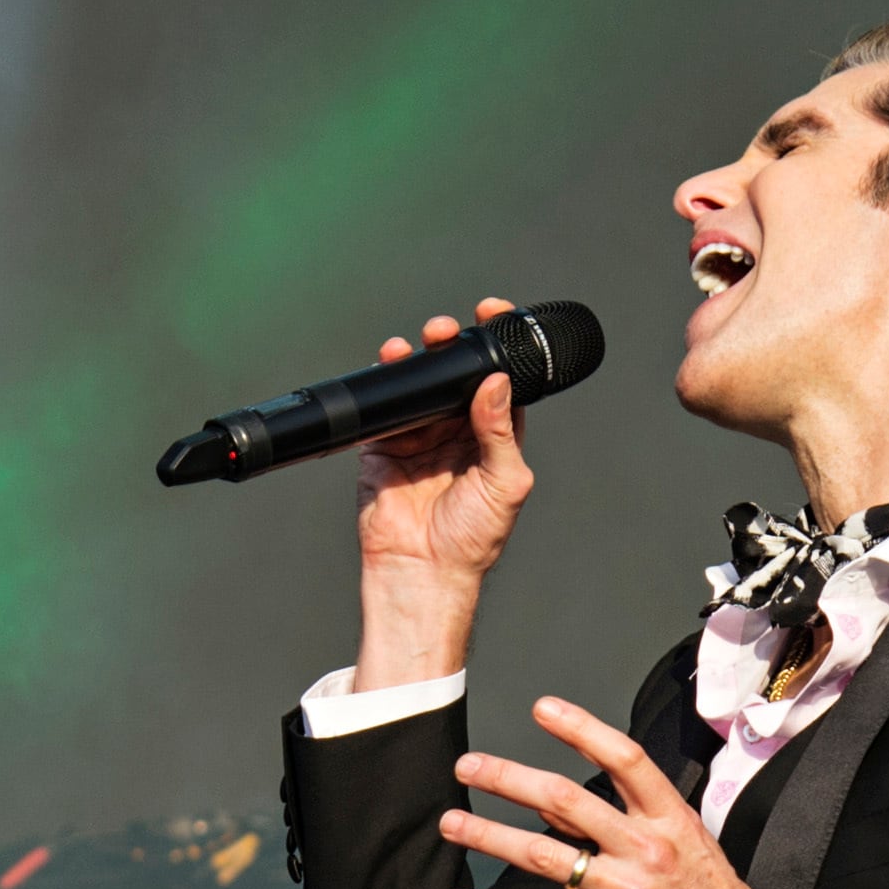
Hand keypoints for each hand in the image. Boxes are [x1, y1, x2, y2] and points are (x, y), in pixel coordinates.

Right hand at [349, 297, 539, 693]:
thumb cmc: (472, 539)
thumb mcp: (504, 483)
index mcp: (493, 437)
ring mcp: (419, 437)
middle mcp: (457, 432)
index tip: (493, 316)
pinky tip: (390, 364)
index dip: (497, 347)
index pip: (498, 381)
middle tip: (446, 330)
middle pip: (455, 374)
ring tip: (415, 344)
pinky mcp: (384, 447)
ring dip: (417, 359)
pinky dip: (386, 384)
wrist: (420, 572)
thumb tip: (496, 382)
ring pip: (419, 384)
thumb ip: (501, 432)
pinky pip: (385, 407)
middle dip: (451, 345)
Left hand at [440, 695, 793, 888]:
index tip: (541, 708)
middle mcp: (646, 849)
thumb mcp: (692, 846)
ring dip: (488, 835)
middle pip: (566, 800)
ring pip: (542, 855)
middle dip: (508, 778)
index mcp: (671, 819)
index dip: (581, 728)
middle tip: (467, 765)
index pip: (624, 759)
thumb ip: (637, 822)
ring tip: (449, 822)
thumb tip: (575, 804)